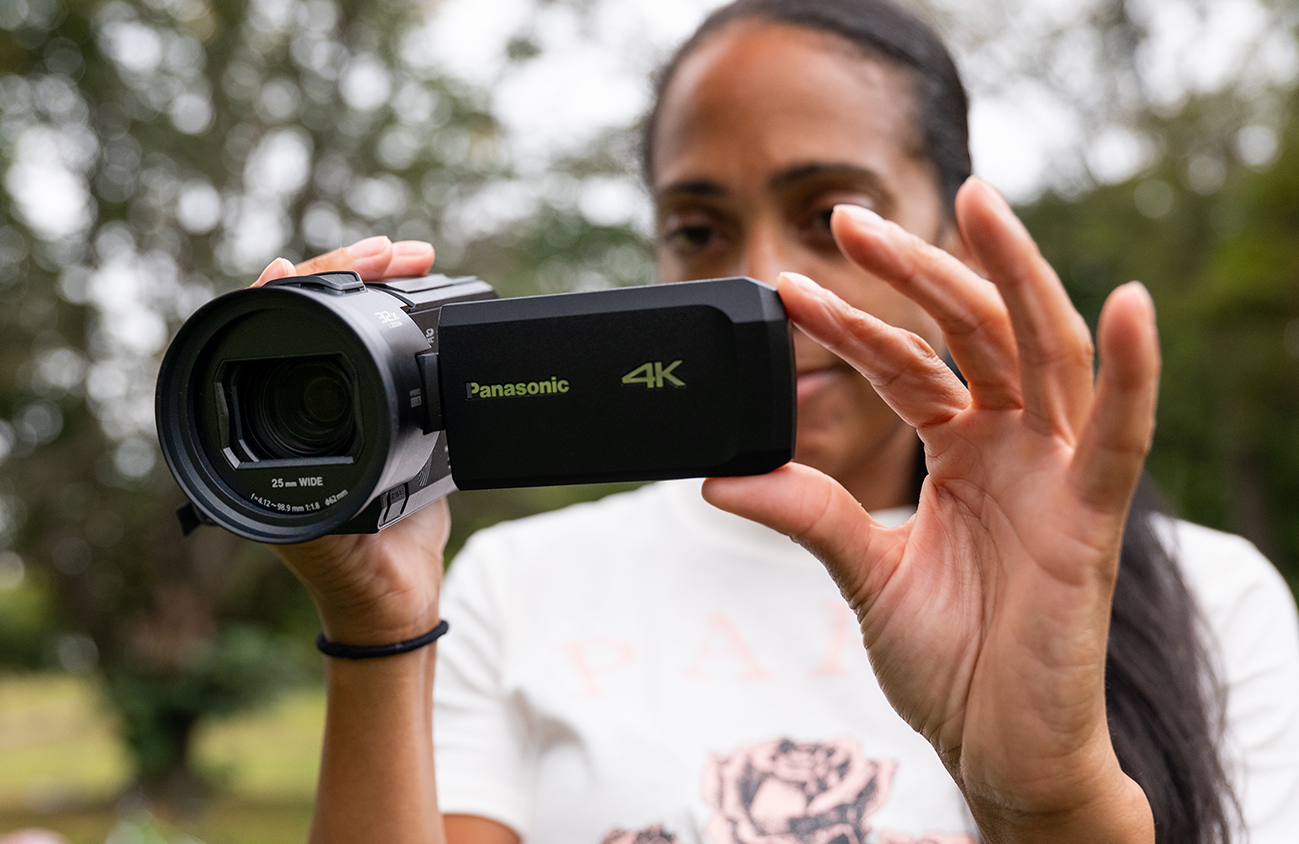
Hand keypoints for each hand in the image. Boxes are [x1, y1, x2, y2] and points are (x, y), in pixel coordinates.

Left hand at [253, 236, 451, 645]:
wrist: (394, 594)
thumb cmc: (345, 566)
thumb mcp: (318, 519)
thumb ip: (304, 480)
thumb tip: (291, 428)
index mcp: (259, 423)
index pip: (256, 331)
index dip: (284, 288)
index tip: (308, 264)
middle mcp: (288, 403)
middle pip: (305, 307)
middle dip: (347, 268)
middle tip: (392, 252)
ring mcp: (334, 398)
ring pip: (343, 315)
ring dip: (375, 280)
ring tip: (409, 259)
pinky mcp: (378, 405)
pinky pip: (377, 339)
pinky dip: (398, 306)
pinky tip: (418, 287)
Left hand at [703, 178, 1157, 841]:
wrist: (994, 748)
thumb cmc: (947, 662)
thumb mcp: (864, 572)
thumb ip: (808, 514)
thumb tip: (718, 475)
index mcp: (965, 452)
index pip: (906, 365)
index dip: (849, 323)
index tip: (787, 286)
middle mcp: (1015, 448)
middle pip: (974, 333)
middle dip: (917, 270)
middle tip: (848, 217)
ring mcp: (1057, 476)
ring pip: (1044, 353)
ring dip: (1014, 275)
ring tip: (977, 202)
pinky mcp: (1091, 519)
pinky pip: (1120, 436)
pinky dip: (1133, 371)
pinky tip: (1128, 304)